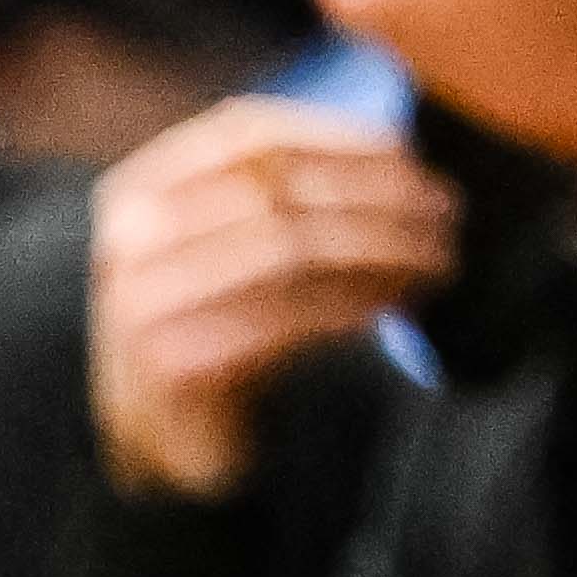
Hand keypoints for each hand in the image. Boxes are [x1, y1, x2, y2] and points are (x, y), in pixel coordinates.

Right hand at [89, 98, 458, 496]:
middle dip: (379, 195)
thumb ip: (282, 186)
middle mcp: (129, 240)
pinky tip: (395, 308)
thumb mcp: (228, 241)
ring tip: (438, 260)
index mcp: (138, 190)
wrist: (158, 442)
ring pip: (289, 249)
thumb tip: (399, 145)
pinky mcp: (170, 365)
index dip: (339, 137)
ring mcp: (140, 304)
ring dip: (381, 249)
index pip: (248, 134)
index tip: (411, 152)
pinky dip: (353, 307)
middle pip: (279, 189)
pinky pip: (284, 320)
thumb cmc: (215, 326)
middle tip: (447, 213)